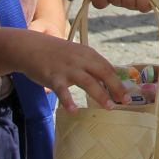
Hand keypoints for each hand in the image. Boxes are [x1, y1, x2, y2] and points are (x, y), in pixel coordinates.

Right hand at [13, 28, 127, 111]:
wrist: (30, 47)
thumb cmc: (56, 54)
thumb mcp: (77, 55)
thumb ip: (90, 66)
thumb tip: (107, 81)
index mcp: (88, 54)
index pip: (108, 68)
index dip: (119, 81)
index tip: (128, 94)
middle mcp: (81, 60)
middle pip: (103, 73)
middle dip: (116, 87)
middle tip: (126, 101)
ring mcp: (67, 68)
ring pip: (87, 82)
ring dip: (100, 95)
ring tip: (109, 107)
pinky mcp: (53, 77)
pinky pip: (62, 91)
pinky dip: (68, 101)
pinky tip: (74, 111)